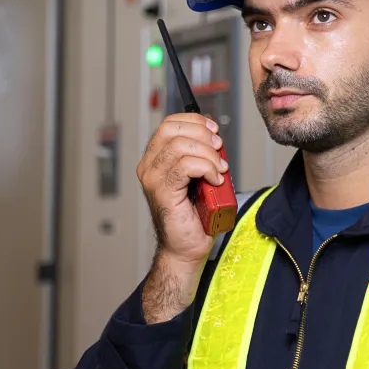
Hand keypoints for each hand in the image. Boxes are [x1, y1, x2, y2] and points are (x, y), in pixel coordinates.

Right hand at [137, 113, 228, 322]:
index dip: (195, 122)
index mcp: (155, 159)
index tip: (214, 131)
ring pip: (181, 147)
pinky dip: (206, 169)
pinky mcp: (162, 192)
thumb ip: (200, 154)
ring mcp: (153, 179)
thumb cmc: (194, 215)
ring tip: (219, 171)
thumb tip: (214, 137)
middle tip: (219, 150)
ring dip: (209, 156)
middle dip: (202, 136)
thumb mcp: (199, 175)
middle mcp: (149, 166)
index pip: (170, 124)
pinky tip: (215, 180)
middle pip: (172, 130)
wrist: (187, 247)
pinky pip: (185, 166)